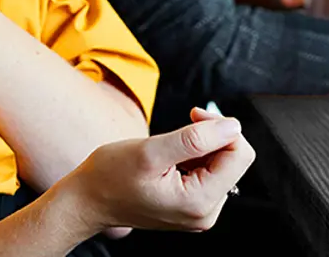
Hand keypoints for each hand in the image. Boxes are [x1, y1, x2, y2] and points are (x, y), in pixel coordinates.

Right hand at [62, 107, 254, 235]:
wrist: (89, 199)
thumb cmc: (110, 177)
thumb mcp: (151, 151)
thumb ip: (195, 139)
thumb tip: (232, 126)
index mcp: (199, 202)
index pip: (240, 155)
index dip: (221, 127)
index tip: (194, 115)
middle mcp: (205, 213)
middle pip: (234, 159)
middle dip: (212, 136)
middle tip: (184, 124)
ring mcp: (200, 211)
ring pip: (222, 163)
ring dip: (201, 145)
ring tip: (169, 148)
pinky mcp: (193, 205)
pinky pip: (209, 172)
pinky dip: (194, 156)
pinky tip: (171, 158)